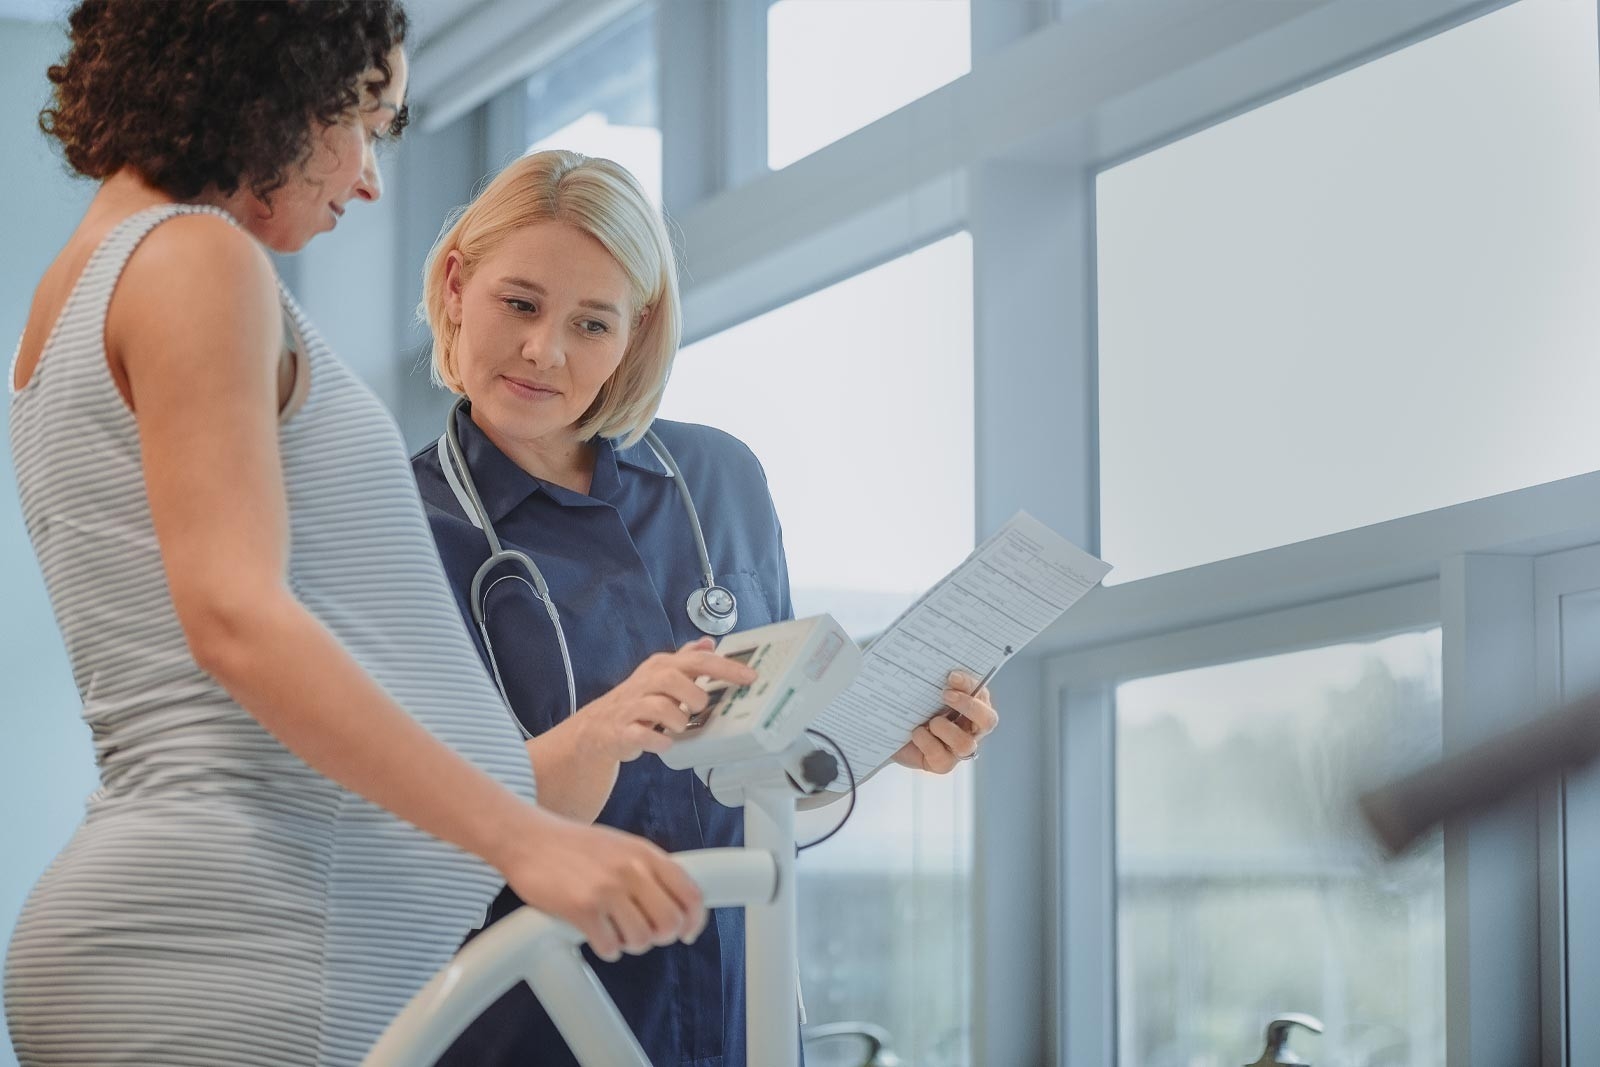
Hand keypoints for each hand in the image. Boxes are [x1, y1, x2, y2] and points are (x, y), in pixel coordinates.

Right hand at [498, 809, 706, 961]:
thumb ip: (649, 869)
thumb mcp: (622, 845)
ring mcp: (606, 889)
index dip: (694, 920)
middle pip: (670, 923)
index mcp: (645, 853)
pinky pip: (610, 946)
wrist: (527, 839)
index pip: (691, 893)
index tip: (687, 932)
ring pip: (641, 939)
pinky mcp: (581, 909)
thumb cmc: (573, 845)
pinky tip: (598, 936)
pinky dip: (607, 948)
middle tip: (645, 934)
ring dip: (630, 944)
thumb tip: (678, 904)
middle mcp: (631, 870)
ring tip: (616, 932)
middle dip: (661, 936)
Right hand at [574, 637, 758, 762]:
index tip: (750, 677)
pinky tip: (665, 742)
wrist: (598, 728)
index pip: (697, 661)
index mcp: (660, 667)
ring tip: (678, 726)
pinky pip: (643, 735)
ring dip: (677, 720)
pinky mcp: (623, 731)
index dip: (725, 668)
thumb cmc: (638, 700)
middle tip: (699, 707)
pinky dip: (659, 741)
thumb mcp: (662, 674)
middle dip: (694, 695)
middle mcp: (646, 682)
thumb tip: (709, 643)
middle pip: (674, 678)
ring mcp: (632, 707)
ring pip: (660, 707)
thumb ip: (687, 659)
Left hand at [891, 669, 998, 772]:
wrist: (886, 729)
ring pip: (967, 744)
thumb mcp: (921, 687)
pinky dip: (928, 743)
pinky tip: (916, 733)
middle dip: (969, 706)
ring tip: (931, 721)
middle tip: (945, 695)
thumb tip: (930, 656)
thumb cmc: (909, 704)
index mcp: (971, 705)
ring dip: (948, 730)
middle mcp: (970, 727)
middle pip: (988, 721)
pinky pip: (943, 758)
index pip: (982, 694)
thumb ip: (932, 676)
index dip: (970, 685)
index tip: (950, 676)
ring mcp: (957, 748)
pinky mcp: (942, 764)